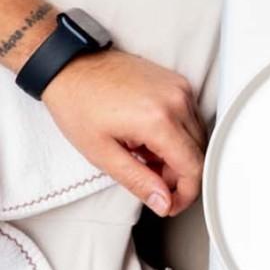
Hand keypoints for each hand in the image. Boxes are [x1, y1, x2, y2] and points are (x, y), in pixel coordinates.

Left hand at [42, 48, 204, 216]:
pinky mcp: (179, 85)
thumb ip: (138, 181)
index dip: (186, 193)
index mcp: (158, 120)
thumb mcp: (101, 153)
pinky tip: (152, 138)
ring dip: (178, 156)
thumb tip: (163, 202)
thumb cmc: (78, 103)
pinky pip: (192, 120)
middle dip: (178, 176)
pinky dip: (177, 137)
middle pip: (198, 154)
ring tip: (146, 156)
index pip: (193, 168)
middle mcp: (176, 102)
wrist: (70, 66)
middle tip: (151, 180)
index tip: (172, 203)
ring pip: (198, 138)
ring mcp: (180, 90)